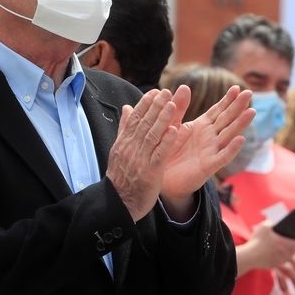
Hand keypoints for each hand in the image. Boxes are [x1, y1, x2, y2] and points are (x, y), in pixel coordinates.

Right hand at [106, 89, 179, 221]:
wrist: (119, 203)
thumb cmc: (122, 177)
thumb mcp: (119, 150)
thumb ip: (125, 129)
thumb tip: (126, 108)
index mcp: (124, 143)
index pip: (135, 119)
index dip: (146, 104)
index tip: (155, 91)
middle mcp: (131, 148)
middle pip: (144, 124)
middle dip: (156, 107)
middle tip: (166, 92)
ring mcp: (140, 160)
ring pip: (152, 136)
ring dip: (163, 119)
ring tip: (173, 105)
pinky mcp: (150, 172)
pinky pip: (159, 154)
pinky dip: (167, 141)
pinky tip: (175, 130)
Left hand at [161, 85, 254, 199]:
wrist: (163, 178)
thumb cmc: (168, 151)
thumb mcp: (172, 125)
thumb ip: (178, 108)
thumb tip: (184, 86)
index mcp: (202, 127)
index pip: (218, 110)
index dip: (227, 100)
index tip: (236, 87)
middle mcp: (210, 137)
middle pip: (227, 119)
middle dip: (238, 106)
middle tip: (249, 93)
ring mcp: (211, 151)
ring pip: (229, 135)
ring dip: (240, 124)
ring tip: (251, 112)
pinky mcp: (208, 166)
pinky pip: (222, 157)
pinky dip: (231, 149)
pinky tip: (240, 139)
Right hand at [244, 222, 294, 287]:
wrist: (249, 254)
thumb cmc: (258, 240)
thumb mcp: (265, 226)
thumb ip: (272, 225)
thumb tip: (274, 225)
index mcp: (286, 244)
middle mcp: (285, 254)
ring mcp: (279, 262)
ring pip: (290, 271)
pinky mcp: (272, 266)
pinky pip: (279, 277)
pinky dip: (282, 284)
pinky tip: (286, 291)